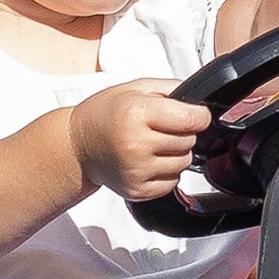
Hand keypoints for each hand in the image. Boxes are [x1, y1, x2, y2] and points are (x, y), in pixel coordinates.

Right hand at [70, 79, 211, 207]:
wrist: (77, 145)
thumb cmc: (104, 114)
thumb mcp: (135, 88)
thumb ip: (171, 88)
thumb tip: (200, 101)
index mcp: (136, 113)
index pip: (190, 119)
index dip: (199, 115)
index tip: (196, 114)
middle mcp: (136, 144)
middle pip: (189, 141)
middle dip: (183, 132)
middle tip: (161, 127)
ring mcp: (136, 170)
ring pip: (184, 163)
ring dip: (176, 153)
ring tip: (154, 144)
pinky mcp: (137, 190)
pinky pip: (173, 182)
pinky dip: (167, 171)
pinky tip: (149, 160)